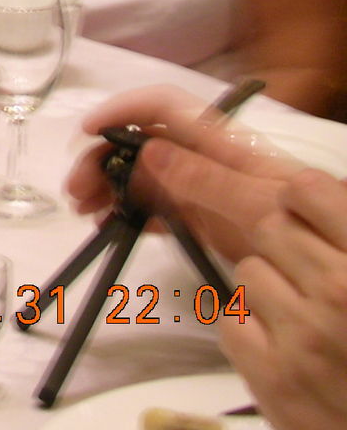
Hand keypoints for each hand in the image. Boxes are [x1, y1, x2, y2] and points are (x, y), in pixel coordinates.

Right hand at [64, 85, 300, 258]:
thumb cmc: (299, 222)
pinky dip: (126, 212)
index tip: (88, 132)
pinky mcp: (198, 218)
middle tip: (75, 189)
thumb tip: (146, 151)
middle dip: (102, 158)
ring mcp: (197, 188)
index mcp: (217, 140)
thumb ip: (204, 175)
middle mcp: (201, 157)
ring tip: (84, 211)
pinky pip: (152, 207)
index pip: (163, 107)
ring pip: (139, 175)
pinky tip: (107, 226)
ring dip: (106, 186)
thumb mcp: (256, 199)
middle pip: (140, 142)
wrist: (323, 260)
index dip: (123, 109)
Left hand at [222, 171, 346, 429]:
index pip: (308, 190)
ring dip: (265, 289)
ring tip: (301, 318)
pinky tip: (282, 347)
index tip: (295, 207)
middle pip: (268, 228)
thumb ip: (341, 240)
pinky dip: (248, 330)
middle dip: (278, 245)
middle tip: (302, 273)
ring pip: (246, 272)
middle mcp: (341, 291)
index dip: (297, 198)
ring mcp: (305, 335)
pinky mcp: (274, 375)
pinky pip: (230, 320)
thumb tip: (299, 198)